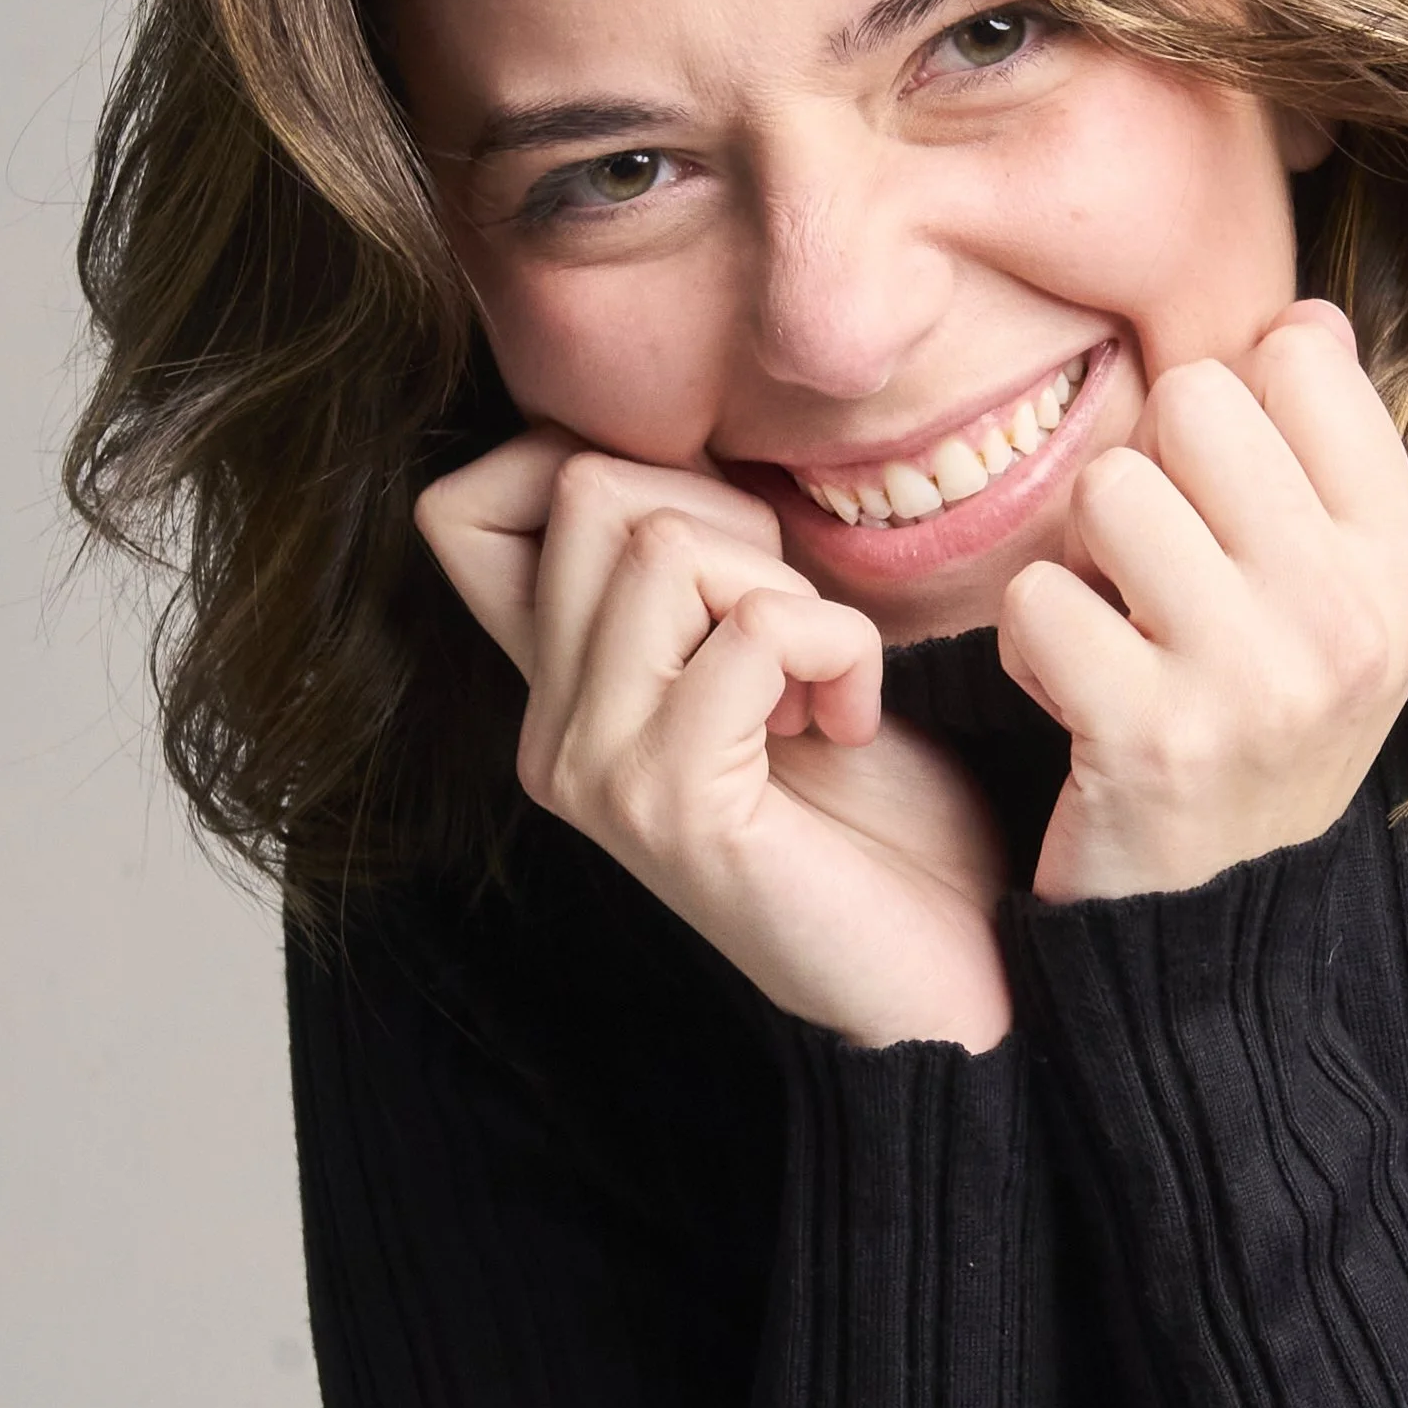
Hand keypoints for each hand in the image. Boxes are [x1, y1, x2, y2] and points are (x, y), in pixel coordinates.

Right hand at [416, 429, 1013, 1050]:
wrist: (946, 975)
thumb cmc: (885, 809)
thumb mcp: (769, 651)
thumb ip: (702, 568)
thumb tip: (678, 433)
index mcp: (558, 691)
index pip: (461, 505)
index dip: (589, 463)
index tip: (713, 544)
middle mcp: (548, 731)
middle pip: (585, 487)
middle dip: (726, 518)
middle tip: (792, 626)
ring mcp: (596, 769)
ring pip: (662, 541)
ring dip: (788, 588)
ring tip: (822, 682)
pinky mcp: (671, 802)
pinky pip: (758, 630)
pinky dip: (840, 650)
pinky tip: (850, 722)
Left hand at [998, 302, 1407, 903]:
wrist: (1213, 933)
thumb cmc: (1257, 735)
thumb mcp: (1337, 607)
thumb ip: (1328, 461)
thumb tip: (1301, 318)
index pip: (1302, 357)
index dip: (1233, 411)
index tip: (1230, 508)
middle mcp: (1349, 618)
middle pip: (1197, 400)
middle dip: (1151, 471)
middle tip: (1156, 573)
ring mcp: (1254, 678)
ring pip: (1111, 486)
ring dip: (1083, 556)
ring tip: (1117, 629)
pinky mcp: (1148, 734)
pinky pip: (1036, 595)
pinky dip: (1031, 641)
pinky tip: (1072, 693)